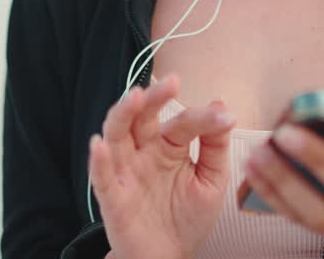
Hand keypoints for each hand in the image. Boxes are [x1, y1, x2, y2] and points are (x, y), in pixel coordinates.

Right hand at [88, 74, 235, 258]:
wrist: (167, 258)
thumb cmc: (186, 218)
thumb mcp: (211, 181)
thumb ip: (216, 147)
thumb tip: (221, 106)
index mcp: (168, 146)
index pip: (182, 122)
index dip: (203, 118)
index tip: (225, 117)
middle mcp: (143, 152)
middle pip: (143, 117)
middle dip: (155, 97)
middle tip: (171, 82)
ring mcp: (126, 172)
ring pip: (117, 135)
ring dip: (123, 114)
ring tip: (135, 98)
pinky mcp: (113, 198)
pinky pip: (102, 177)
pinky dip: (98, 160)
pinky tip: (99, 144)